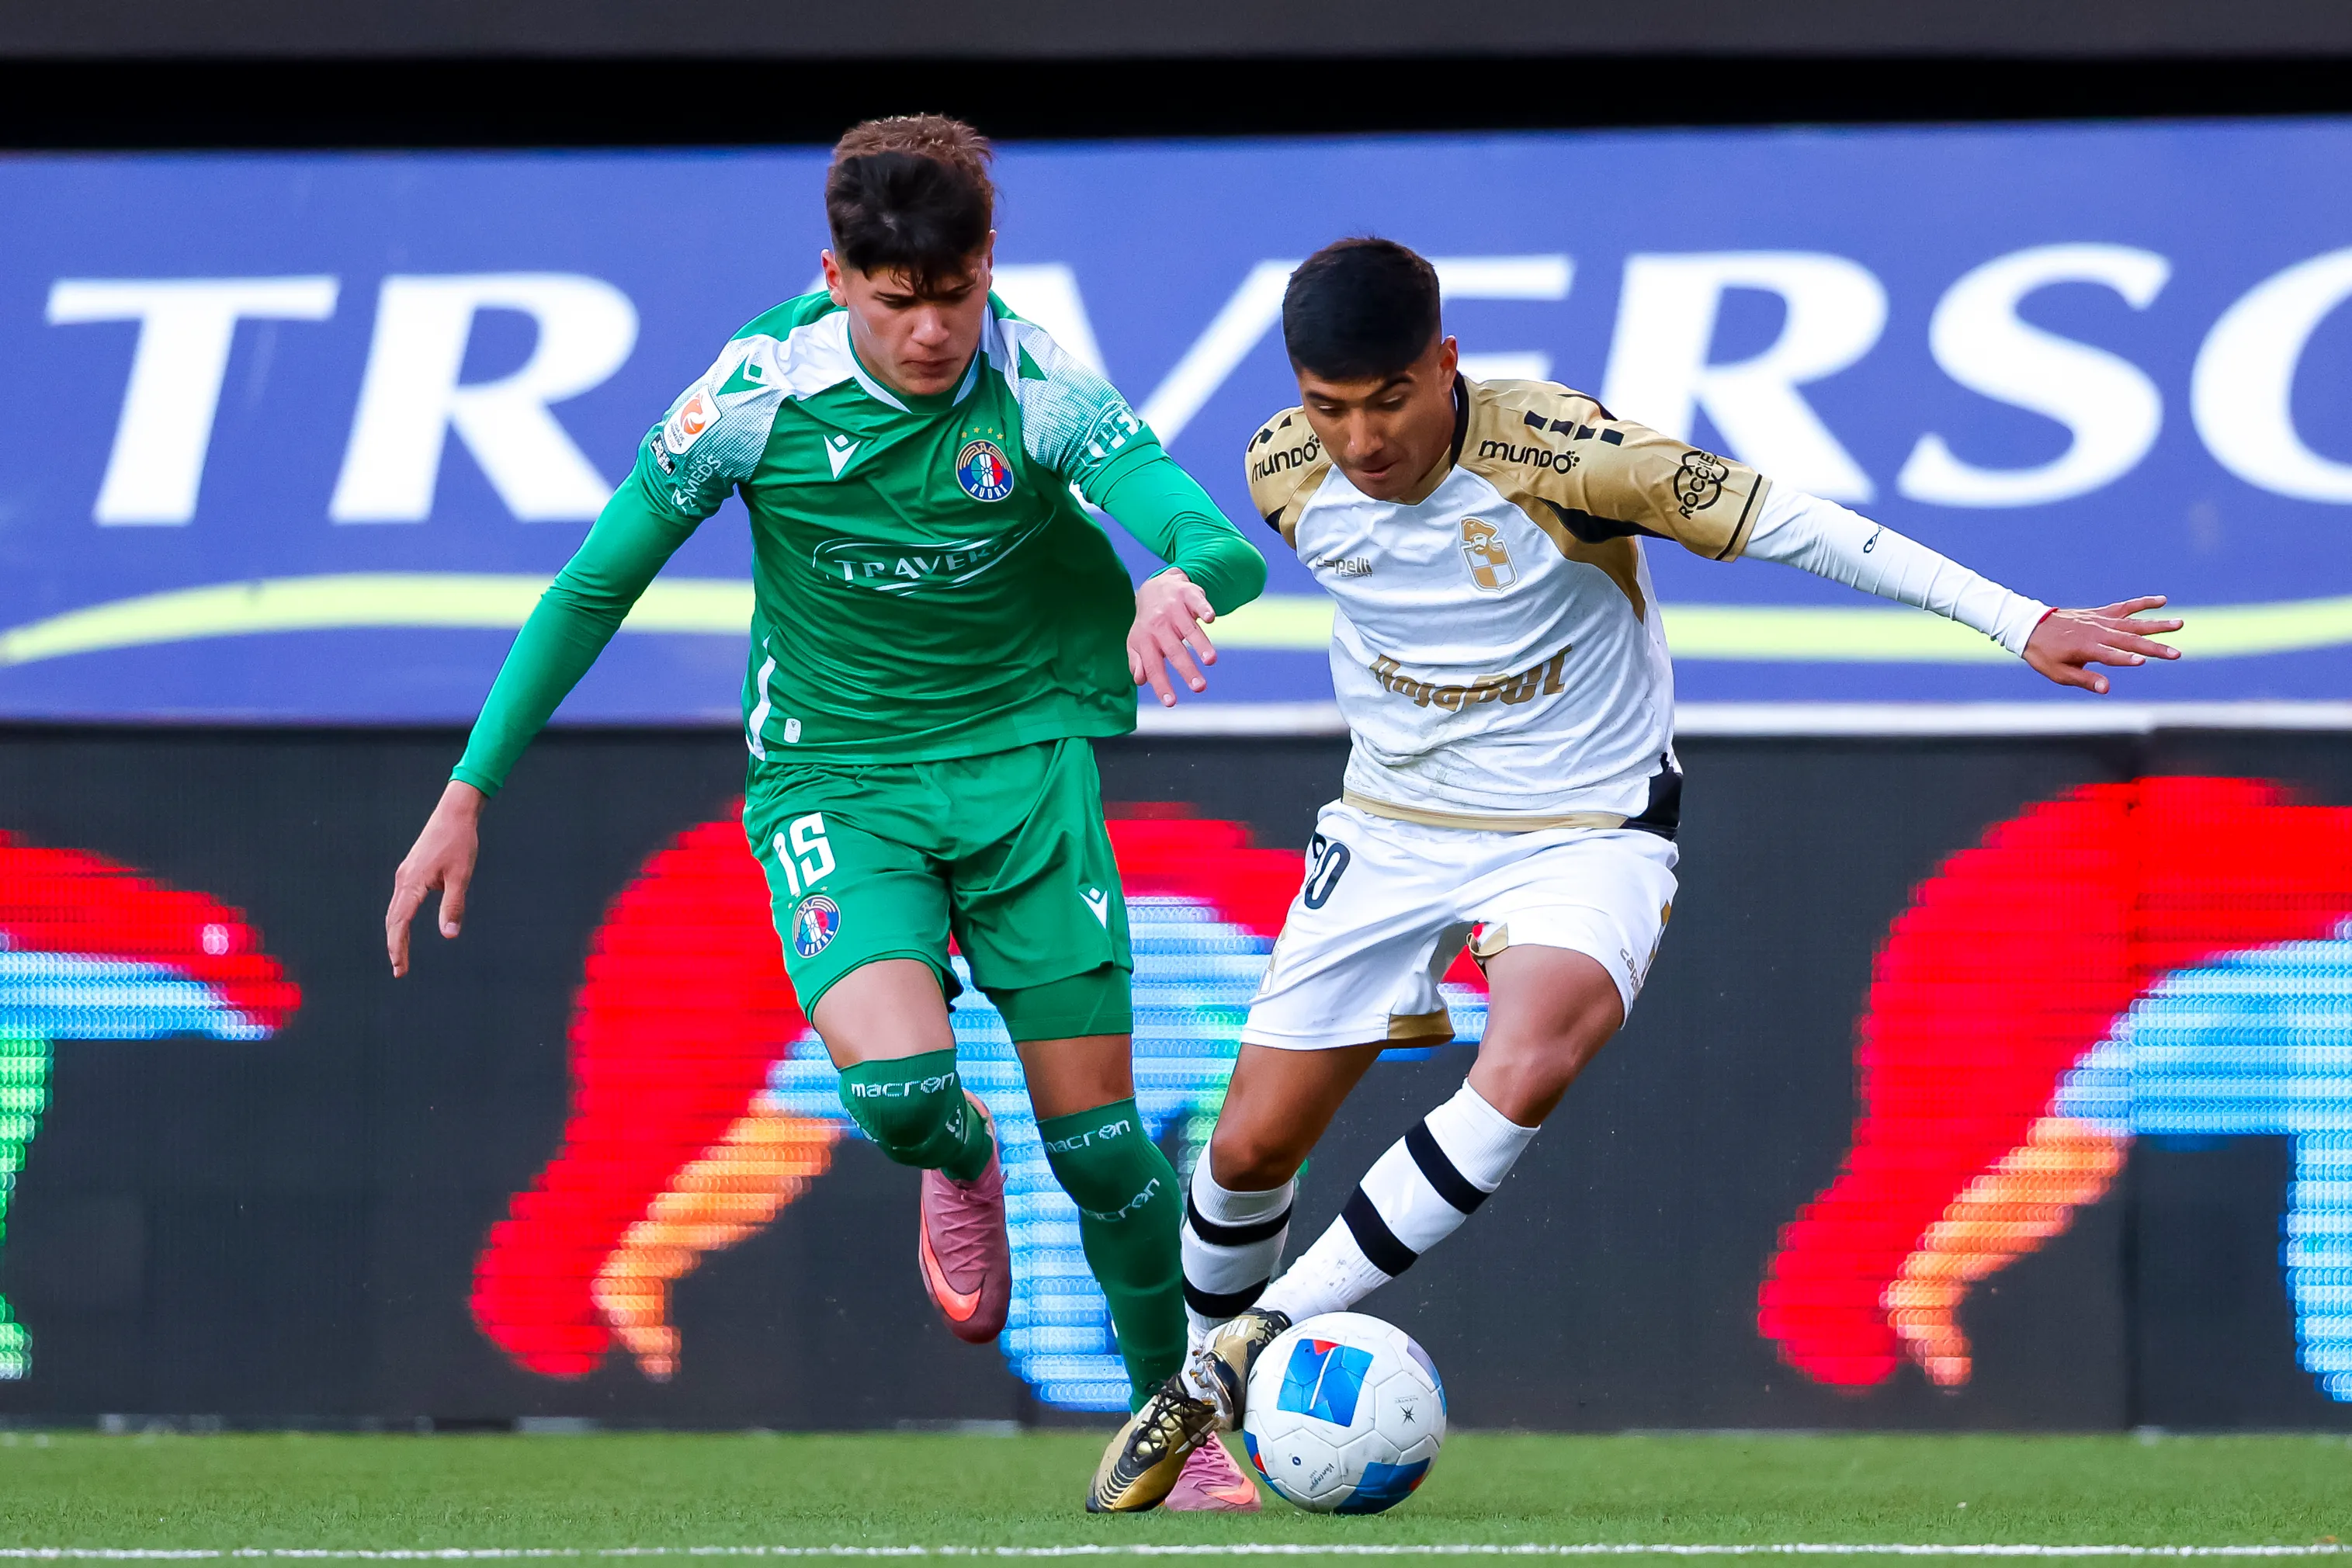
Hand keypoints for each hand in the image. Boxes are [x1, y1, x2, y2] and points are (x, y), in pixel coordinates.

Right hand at [386, 780, 486, 976]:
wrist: (455, 813)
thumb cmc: (460, 843)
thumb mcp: (461, 877)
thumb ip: (453, 907)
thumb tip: (449, 936)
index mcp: (412, 883)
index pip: (400, 924)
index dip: (398, 948)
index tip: (400, 968)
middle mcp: (403, 880)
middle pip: (393, 920)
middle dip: (394, 946)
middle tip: (399, 970)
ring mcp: (405, 874)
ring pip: (394, 910)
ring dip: (395, 933)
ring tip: (400, 955)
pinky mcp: (411, 870)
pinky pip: (400, 900)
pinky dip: (399, 918)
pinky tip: (404, 926)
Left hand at [1128, 569, 1218, 707]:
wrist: (1155, 586)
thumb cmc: (1149, 622)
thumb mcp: (1138, 642)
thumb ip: (1139, 662)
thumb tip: (1140, 680)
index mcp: (1146, 639)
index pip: (1153, 665)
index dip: (1161, 684)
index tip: (1171, 702)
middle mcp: (1159, 624)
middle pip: (1174, 650)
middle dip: (1186, 669)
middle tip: (1199, 687)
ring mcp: (1174, 608)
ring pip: (1189, 628)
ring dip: (1200, 644)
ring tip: (1210, 660)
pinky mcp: (1188, 594)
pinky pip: (1197, 601)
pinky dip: (1204, 608)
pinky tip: (1210, 618)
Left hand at [2023, 596, 2183, 693]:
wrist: (2031, 627)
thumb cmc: (2044, 655)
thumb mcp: (2058, 673)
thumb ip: (2084, 679)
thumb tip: (2106, 689)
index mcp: (2086, 648)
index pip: (2110, 655)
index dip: (2126, 659)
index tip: (2143, 661)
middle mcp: (2097, 632)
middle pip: (2130, 640)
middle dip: (2154, 648)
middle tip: (2177, 654)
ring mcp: (2101, 620)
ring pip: (2134, 622)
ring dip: (2158, 624)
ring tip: (2179, 624)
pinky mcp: (2102, 613)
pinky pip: (2126, 607)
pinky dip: (2143, 603)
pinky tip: (2163, 601)